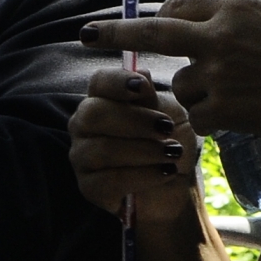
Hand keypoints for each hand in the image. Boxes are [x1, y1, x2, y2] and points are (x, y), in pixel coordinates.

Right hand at [69, 68, 204, 228]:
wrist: (178, 186)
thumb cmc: (170, 144)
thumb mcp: (172, 115)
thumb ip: (153, 98)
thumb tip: (139, 72)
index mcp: (103, 100)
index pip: (99, 82)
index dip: (117, 81)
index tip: (143, 87)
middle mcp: (84, 126)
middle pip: (93, 114)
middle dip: (134, 120)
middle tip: (166, 128)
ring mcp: (82, 157)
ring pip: (101, 150)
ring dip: (144, 151)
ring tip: (172, 154)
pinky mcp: (89, 188)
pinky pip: (108, 181)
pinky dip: (142, 176)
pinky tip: (165, 172)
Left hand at [77, 0, 260, 142]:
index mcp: (235, 8)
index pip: (181, 3)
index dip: (169, 12)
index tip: (161, 20)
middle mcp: (219, 38)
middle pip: (150, 33)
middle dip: (112, 33)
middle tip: (85, 35)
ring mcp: (219, 76)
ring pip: (179, 85)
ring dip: (192, 90)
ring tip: (228, 94)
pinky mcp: (225, 111)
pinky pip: (198, 116)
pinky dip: (208, 118)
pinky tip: (232, 117)